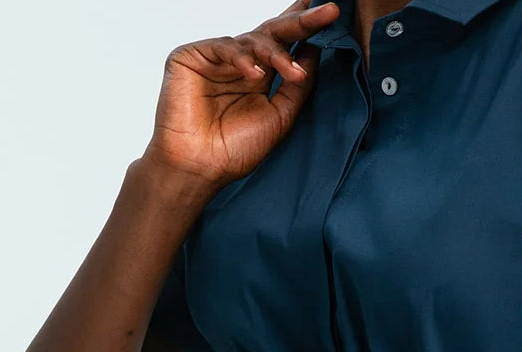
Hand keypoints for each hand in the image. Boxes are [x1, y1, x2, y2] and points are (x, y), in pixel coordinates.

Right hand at [142, 0, 339, 190]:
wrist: (200, 167)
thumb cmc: (235, 149)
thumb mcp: (280, 116)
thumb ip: (299, 85)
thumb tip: (317, 49)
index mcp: (259, 75)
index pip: (284, 43)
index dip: (305, 25)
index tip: (331, 12)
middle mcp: (238, 62)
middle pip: (274, 33)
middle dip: (302, 22)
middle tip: (328, 12)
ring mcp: (215, 58)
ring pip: (252, 39)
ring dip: (277, 53)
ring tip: (292, 73)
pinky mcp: (190, 57)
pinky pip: (223, 47)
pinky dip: (241, 59)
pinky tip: (255, 75)